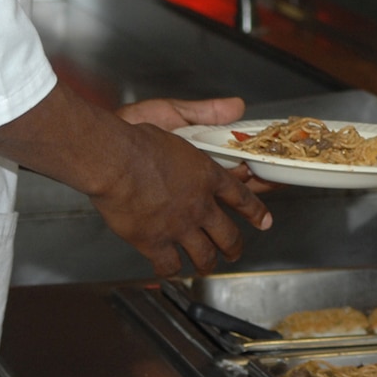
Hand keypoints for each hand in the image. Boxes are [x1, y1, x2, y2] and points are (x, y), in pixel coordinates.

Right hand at [90, 116, 273, 275]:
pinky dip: (171, 269)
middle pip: (227, 234)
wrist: (112, 159)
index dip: (255, 212)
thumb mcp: (176, 113)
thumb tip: (237, 108)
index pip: (241, 197)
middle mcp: (199, 205)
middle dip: (234, 246)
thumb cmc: (136, 137)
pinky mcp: (153, 242)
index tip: (264, 221)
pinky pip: (169, 264)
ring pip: (204, 255)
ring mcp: (178, 226)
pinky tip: (169, 268)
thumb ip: (207, 113)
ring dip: (208, 263)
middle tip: (234, 251)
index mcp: (207, 175)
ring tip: (206, 266)